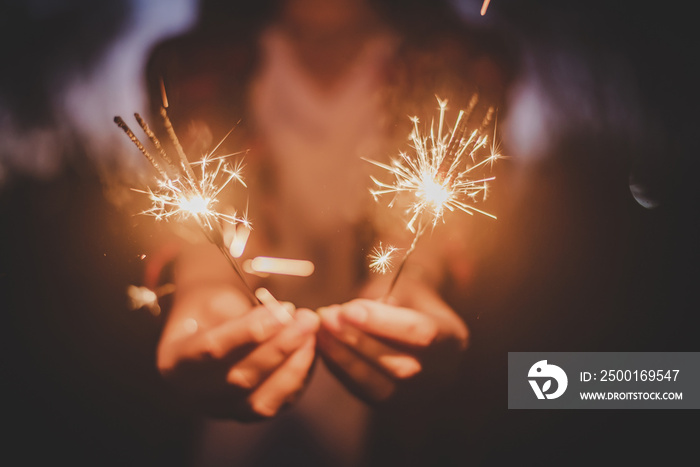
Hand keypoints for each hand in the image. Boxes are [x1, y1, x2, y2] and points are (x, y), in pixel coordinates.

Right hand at [157, 284, 318, 419]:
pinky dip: (298, 378)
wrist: (204, 326)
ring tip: (311, 334)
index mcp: (175, 360)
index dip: (250, 331)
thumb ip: (245, 313)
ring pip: (260, 402)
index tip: (283, 310)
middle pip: (239, 378)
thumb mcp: (217, 299)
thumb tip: (286, 318)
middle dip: (280, 346)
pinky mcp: (244, 415)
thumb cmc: (210, 308)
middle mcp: (193, 394)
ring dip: (293, 367)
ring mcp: (219, 410)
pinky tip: (310, 351)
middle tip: (307, 319)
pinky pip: (276, 405)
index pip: (212, 349)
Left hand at [317, 281, 467, 403]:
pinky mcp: (394, 405)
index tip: (348, 308)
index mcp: (453, 338)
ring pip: (381, 388)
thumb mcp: (402, 284)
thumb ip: (382, 298)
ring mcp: (420, 395)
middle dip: (359, 342)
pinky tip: (323, 346)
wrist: (413, 317)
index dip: (383, 322)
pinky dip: (340, 369)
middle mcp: (443, 374)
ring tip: (321, 330)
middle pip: (402, 367)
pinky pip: (365, 393)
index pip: (422, 334)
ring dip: (345, 358)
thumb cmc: (405, 295)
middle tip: (327, 317)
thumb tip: (347, 314)